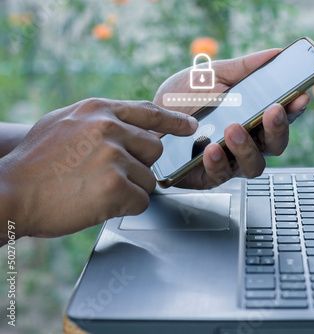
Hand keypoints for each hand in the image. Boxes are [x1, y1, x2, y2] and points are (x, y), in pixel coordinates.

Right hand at [0, 98, 197, 241]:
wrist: (9, 193)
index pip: (149, 111)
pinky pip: (142, 200)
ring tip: (95, 189)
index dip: (174, 120)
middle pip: (155, 149)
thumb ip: (100, 121)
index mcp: (99, 110)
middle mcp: (109, 128)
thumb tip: (131, 126)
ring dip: (129, 189)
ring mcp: (114, 156)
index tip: (190, 126)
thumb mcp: (64, 124)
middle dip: (139, 165)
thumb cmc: (35, 164)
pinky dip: (125, 207)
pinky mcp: (116, 186)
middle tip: (110, 175)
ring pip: (149, 178)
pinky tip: (98, 202)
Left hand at [153, 49, 309, 188]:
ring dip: (248, 148)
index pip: (283, 115)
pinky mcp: (209, 176)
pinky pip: (221, 175)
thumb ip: (243, 68)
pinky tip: (211, 148)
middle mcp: (247, 142)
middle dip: (278, 129)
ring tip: (233, 129)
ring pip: (254, 166)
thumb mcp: (212, 76)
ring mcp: (230, 161)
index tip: (301, 95)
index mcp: (253, 117)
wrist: (147, 120)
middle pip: (276, 145)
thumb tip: (275, 53)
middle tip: (272, 112)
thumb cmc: (183, 99)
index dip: (295, 107)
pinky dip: (218, 162)